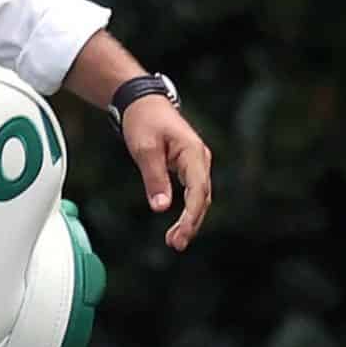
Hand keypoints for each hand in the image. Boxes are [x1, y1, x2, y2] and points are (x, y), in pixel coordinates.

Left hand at [119, 98, 212, 251]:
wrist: (143, 102)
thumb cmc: (144, 120)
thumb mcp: (145, 149)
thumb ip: (154, 178)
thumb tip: (161, 208)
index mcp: (193, 152)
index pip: (198, 190)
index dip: (191, 216)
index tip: (180, 235)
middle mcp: (200, 159)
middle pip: (202, 198)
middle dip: (191, 223)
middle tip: (175, 244)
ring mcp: (196, 163)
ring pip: (199, 197)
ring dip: (190, 220)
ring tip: (175, 241)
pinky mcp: (189, 167)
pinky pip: (193, 193)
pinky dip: (188, 210)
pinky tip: (179, 226)